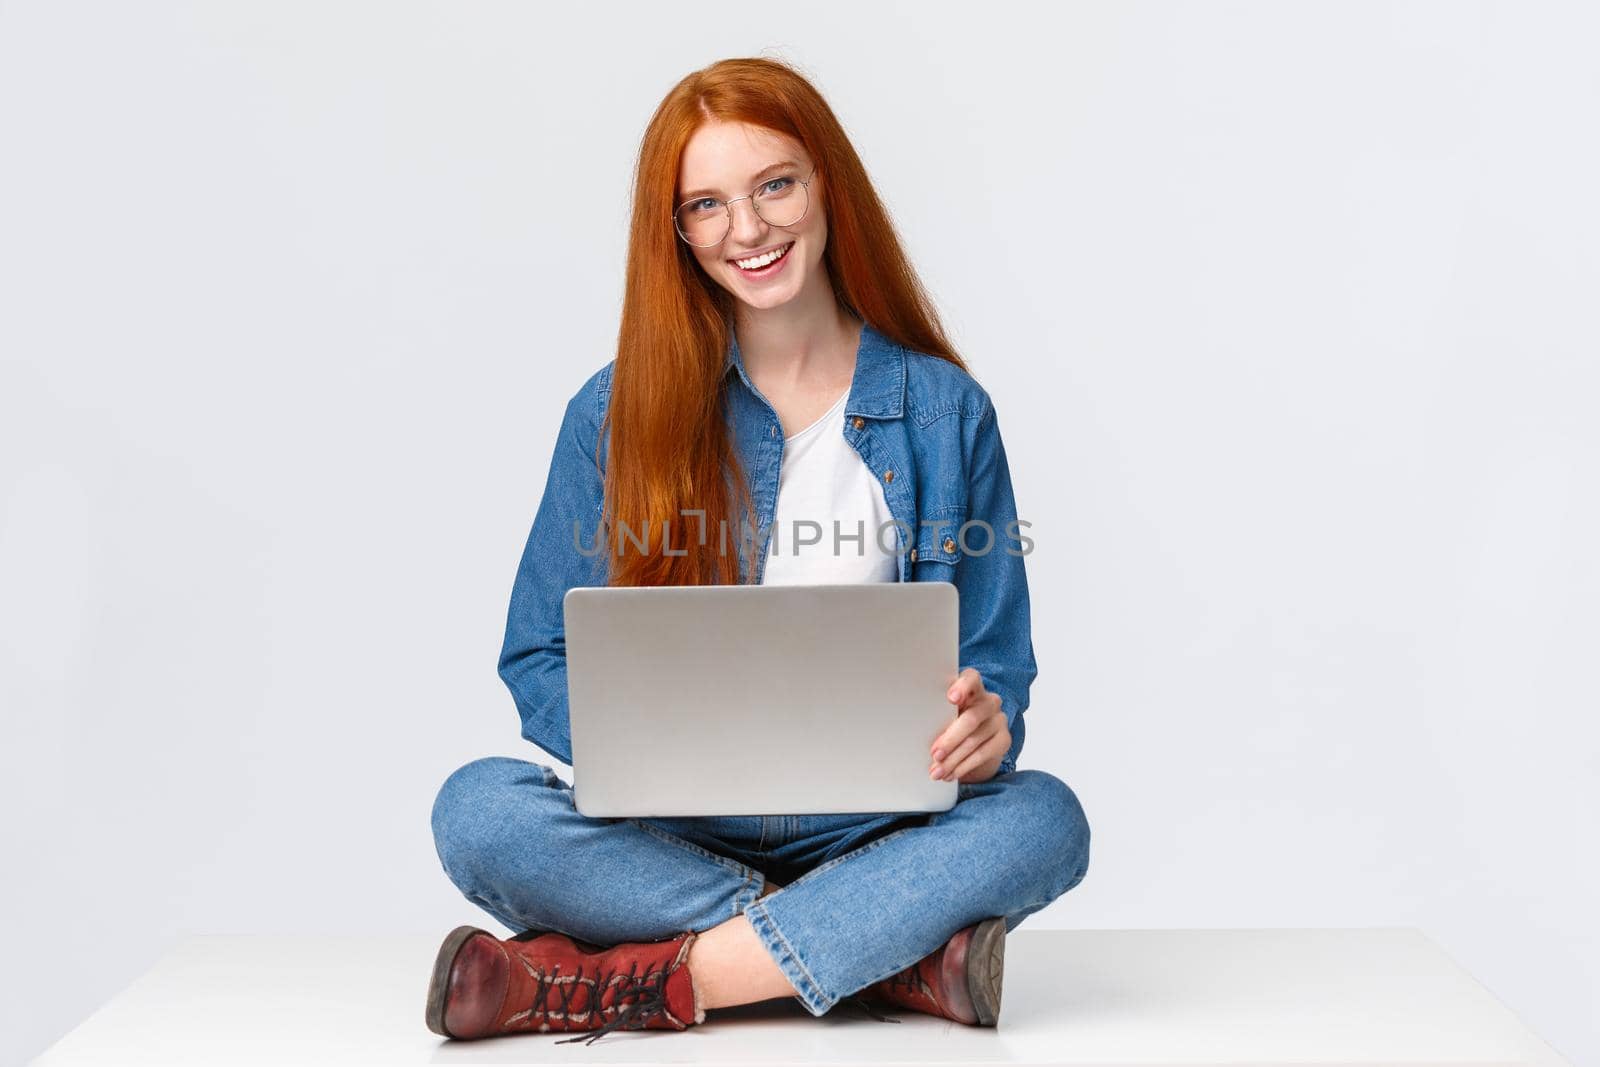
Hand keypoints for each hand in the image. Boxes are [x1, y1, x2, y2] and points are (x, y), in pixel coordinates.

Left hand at [929, 667, 1009, 783]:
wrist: (975, 740)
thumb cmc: (952, 721)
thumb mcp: (944, 713)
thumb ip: (937, 713)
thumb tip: (914, 727)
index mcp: (972, 687)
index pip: (971, 678)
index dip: (962, 687)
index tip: (951, 698)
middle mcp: (989, 701)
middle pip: (971, 718)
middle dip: (950, 739)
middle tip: (935, 753)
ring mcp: (999, 720)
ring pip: (974, 741)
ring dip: (952, 759)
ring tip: (936, 771)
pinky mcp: (1004, 740)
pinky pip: (983, 754)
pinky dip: (963, 766)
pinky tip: (951, 774)